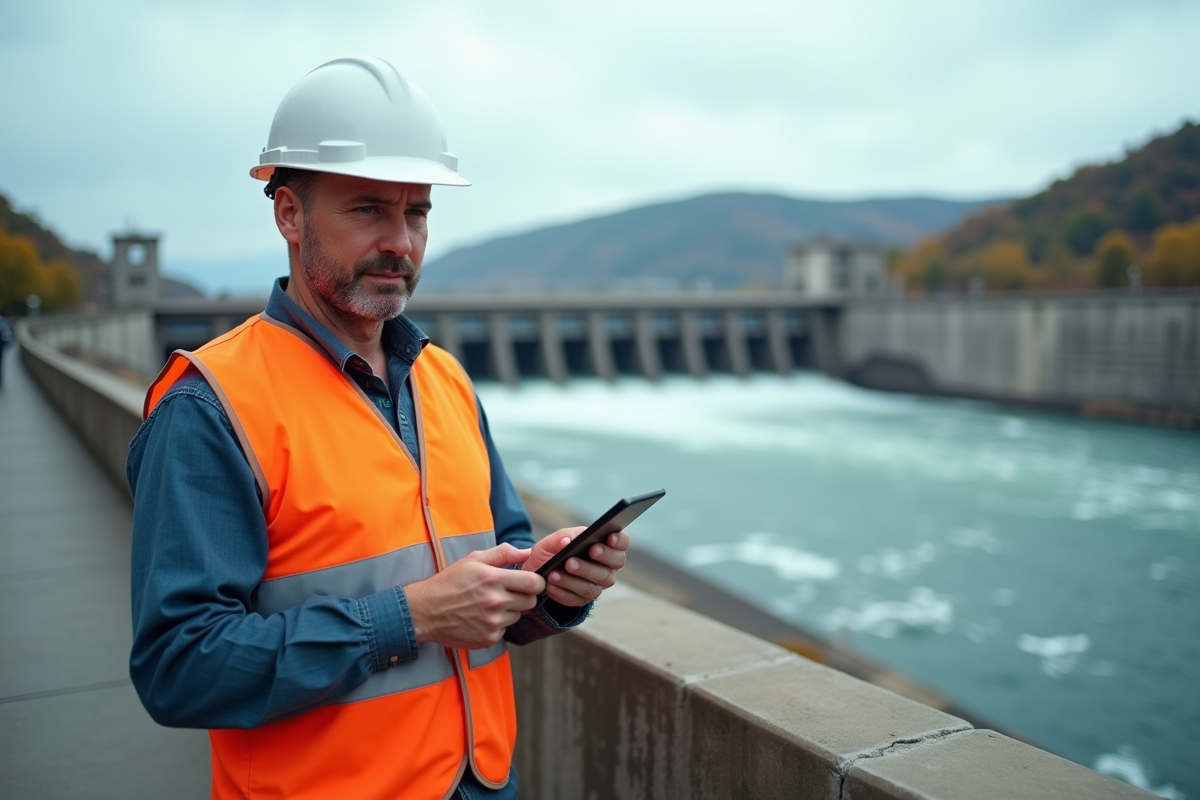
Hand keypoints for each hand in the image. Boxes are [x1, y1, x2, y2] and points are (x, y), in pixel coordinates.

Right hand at [406, 544, 545, 649]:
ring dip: (509, 610)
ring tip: (489, 604)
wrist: (424, 612)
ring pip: (518, 616)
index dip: (535, 581)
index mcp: (492, 579)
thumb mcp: (473, 560)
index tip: (528, 581)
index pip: (534, 583)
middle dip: (523, 595)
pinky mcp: (487, 638)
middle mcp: (494, 602)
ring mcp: (491, 622)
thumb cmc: (449, 583)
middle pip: (530, 601)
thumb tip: (527, 552)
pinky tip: (481, 617)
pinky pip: (505, 630)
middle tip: (508, 592)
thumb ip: (503, 553)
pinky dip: (497, 624)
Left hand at [523, 527, 630, 606]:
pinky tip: (550, 584)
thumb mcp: (556, 539)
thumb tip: (568, 541)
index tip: (610, 537)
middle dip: (597, 560)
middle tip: (579, 556)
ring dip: (574, 580)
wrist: (541, 568)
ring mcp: (598, 585)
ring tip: (556, 573)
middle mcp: (608, 568)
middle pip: (613, 566)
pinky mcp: (583, 599)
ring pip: (593, 586)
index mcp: (607, 546)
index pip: (622, 543)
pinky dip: (562, 592)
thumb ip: (564, 536)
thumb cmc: (555, 549)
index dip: (620, 541)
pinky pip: (576, 599)